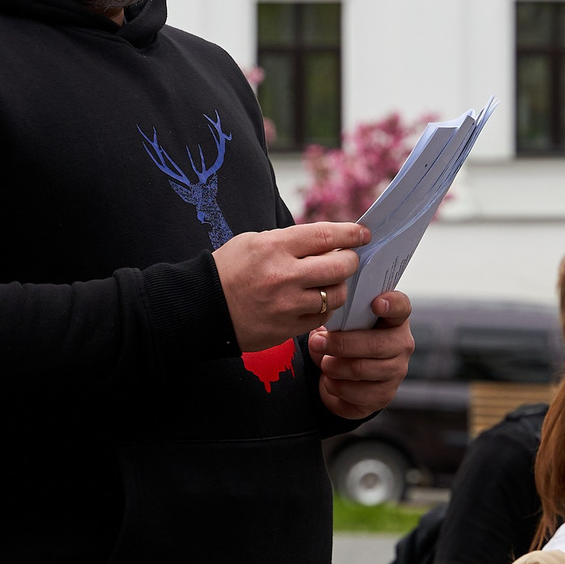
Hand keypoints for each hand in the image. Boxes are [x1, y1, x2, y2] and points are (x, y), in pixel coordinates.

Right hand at [215, 222, 365, 351]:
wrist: (201, 307)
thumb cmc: (228, 270)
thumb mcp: (253, 242)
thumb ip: (290, 241)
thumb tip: (326, 241)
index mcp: (274, 247)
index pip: (326, 236)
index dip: (350, 234)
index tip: (362, 234)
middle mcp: (283, 276)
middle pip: (339, 267)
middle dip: (350, 261)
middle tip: (348, 260)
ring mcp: (286, 305)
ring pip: (335, 295)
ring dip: (338, 287)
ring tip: (328, 282)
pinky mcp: (286, 329)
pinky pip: (320, 317)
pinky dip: (323, 308)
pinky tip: (315, 302)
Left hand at [312, 292, 413, 419]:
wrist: (346, 379)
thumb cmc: (346, 344)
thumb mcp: (341, 327)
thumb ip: (334, 324)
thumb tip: (319, 338)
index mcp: (394, 320)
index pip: (401, 307)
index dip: (391, 304)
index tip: (376, 304)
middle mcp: (402, 344)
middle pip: (375, 344)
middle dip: (341, 344)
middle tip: (318, 343)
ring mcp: (397, 371)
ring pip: (361, 369)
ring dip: (334, 367)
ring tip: (324, 363)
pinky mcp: (385, 395)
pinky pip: (357, 392)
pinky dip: (336, 386)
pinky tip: (331, 381)